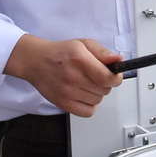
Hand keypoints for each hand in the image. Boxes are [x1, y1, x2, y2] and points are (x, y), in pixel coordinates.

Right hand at [3, 35, 123, 116]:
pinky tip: (84, 94)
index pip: (107, 77)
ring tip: (87, 83)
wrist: (36, 61)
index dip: (116, 78)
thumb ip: (103, 52)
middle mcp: (72, 76)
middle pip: (105, 90)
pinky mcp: (62, 104)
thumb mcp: (84, 44)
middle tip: (96, 76)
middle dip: (105, 83)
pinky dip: (90, 105)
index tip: (115, 75)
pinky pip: (88, 112)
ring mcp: (66, 92)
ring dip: (97, 93)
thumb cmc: (61, 52)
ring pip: (97, 100)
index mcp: (79, 59)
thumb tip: (118, 60)